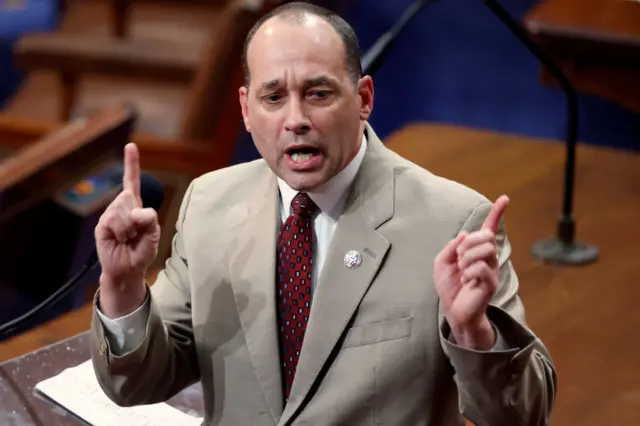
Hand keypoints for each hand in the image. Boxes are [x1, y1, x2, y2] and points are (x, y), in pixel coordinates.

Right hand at [94, 143, 160, 316]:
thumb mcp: (154, 235)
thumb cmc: (142, 251)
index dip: (131, 163)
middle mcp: (121, 206)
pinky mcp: (102, 225)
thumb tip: (136, 212)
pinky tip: (119, 240)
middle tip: (137, 234)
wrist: (128, 269)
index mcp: (135, 205)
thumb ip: (150, 220)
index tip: (130, 145)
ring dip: (130, 228)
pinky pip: (114, 221)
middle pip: (131, 198)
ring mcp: (110, 214)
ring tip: (128, 238)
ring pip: (123, 211)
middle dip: (138, 218)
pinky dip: (121, 232)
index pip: (132, 181)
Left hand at [434, 195, 508, 348]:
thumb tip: (465, 234)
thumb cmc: (450, 286)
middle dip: (470, 242)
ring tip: (462, 268)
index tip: (504, 198)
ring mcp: (491, 270)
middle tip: (459, 256)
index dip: (497, 213)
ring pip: (487, 248)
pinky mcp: (491, 283)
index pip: (490, 228)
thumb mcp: (442, 262)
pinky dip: (469, 270)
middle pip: (487, 236)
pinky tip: (466, 279)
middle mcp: (488, 258)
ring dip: (468, 255)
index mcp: (477, 251)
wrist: (453, 310)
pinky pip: (482, 267)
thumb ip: (451, 247)